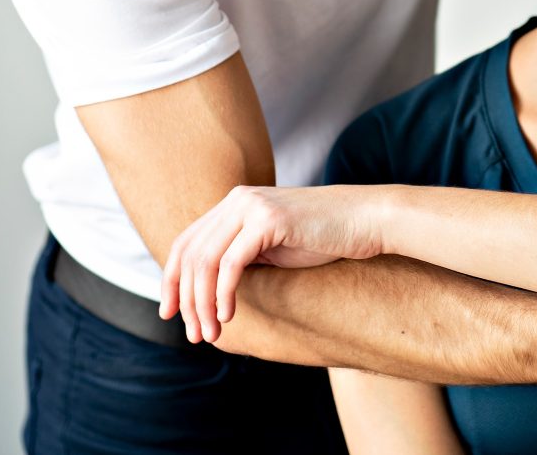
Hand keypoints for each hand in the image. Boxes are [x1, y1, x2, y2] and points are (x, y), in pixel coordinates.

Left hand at [159, 185, 384, 342]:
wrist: (366, 220)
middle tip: (194, 334)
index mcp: (234, 203)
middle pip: (189, 254)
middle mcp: (237, 200)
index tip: (170, 313)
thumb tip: (210, 293)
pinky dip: (223, 293)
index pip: (186, 243)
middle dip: (186, 299)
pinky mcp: (268, 220)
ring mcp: (251, 206)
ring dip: (202, 303)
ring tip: (210, 332)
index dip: (171, 280)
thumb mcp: (276, 247)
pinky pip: (231, 263)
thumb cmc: (327, 238)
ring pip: (205, 261)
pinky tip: (228, 315)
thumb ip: (244, 256)